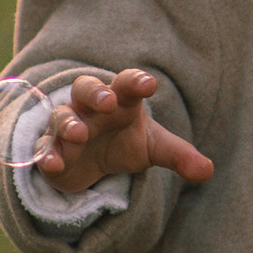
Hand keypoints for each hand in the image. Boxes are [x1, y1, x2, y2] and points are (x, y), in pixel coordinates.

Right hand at [30, 66, 215, 199]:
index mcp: (121, 100)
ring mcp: (68, 127)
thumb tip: (208, 171)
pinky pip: (44, 148)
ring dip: (69, 124)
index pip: (128, 84)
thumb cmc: (126, 141)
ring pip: (63, 117)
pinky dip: (46, 155)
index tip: (149, 84)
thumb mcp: (154, 148)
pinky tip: (52, 164)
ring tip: (79, 134)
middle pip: (87, 88)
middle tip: (108, 101)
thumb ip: (179, 155)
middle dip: (96, 92)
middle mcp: (91, 108)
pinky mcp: (51, 149)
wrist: (93, 159)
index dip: (136, 82)